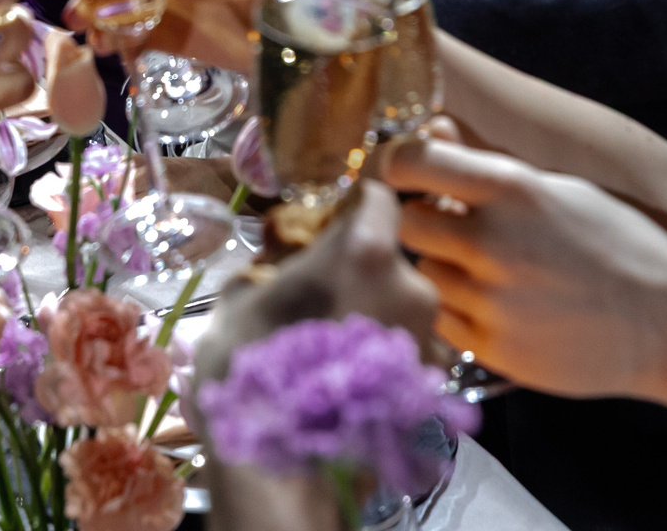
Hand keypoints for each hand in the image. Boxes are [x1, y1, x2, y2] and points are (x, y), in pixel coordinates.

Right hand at [194, 180, 436, 387]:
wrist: (286, 467)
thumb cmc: (253, 370)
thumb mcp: (238, 302)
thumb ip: (268, 271)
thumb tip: (273, 271)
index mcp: (365, 252)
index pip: (378, 198)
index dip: (354, 208)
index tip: (332, 223)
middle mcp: (411, 287)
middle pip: (392, 259)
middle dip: (361, 272)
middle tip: (322, 296)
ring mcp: (426, 338)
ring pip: (400, 307)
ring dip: (373, 315)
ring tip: (330, 345)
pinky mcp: (429, 385)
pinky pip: (405, 350)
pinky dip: (382, 356)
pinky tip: (346, 378)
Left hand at [386, 136, 666, 489]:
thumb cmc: (618, 244)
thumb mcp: (560, 189)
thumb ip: (487, 166)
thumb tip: (429, 130)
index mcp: (513, 190)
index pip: (413, 164)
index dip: (400, 166)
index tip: (404, 174)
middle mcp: (494, 244)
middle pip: (410, 224)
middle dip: (427, 222)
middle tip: (457, 229)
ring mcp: (492, 301)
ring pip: (428, 274)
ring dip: (448, 269)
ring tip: (496, 272)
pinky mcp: (494, 348)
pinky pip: (446, 320)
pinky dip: (464, 312)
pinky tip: (505, 306)